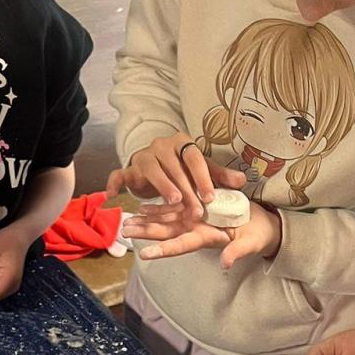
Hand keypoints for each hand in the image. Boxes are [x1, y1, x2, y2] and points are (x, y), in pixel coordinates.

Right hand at [107, 132, 245, 218]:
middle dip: (187, 190)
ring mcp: (144, 156)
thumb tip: (242, 181)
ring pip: (152, 171)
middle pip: (175, 168)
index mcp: (182, 143)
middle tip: (196, 211)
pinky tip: (112, 197)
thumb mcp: (202, 170)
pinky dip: (115, 184)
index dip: (203, 179)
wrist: (157, 162)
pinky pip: (120, 175)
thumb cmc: (182, 167)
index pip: (195, 159)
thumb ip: (220, 176)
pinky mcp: (129, 169)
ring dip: (163, 187)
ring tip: (173, 202)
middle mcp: (162, 146)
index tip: (210, 198)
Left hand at [125, 199, 279, 270]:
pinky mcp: (197, 209)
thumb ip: (237, 251)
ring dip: (145, 221)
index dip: (163, 250)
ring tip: (125, 220)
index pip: (181, 245)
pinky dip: (158, 208)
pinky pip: (174, 209)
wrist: (261, 225)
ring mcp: (194, 220)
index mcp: (206, 238)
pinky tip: (142, 207)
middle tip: (124, 231)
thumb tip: (226, 263)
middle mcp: (195, 230)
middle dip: (145, 233)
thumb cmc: (257, 235)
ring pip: (165, 221)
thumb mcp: (250, 243)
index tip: (144, 254)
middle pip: (166, 233)